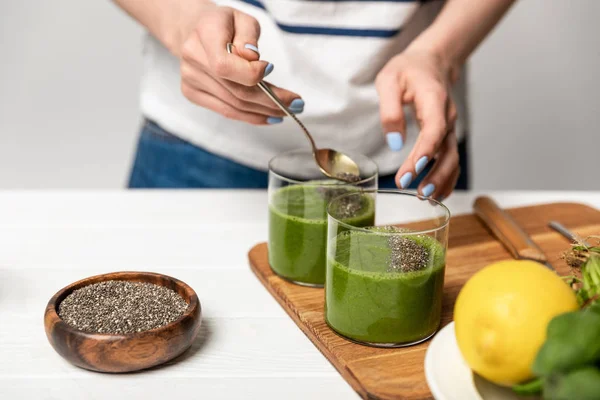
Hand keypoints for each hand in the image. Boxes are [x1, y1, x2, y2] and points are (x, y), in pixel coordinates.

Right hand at [177, 5, 303, 124]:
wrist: (198, 31)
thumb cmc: (226, 25)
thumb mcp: (242, 19)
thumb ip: (249, 36)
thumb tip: (253, 60)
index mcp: (204, 35)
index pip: (225, 65)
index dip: (251, 74)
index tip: (272, 68)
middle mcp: (193, 59)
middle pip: (236, 91)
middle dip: (270, 100)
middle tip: (296, 104)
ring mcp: (190, 80)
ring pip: (234, 105)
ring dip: (265, 111)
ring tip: (287, 111)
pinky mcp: (193, 94)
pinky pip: (227, 111)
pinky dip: (251, 117)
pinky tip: (269, 117)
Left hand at [376, 47, 459, 199]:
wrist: (430, 62)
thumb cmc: (407, 70)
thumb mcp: (388, 80)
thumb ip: (390, 110)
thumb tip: (394, 144)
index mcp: (434, 100)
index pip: (434, 130)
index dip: (425, 152)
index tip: (412, 172)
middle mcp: (447, 116)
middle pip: (447, 150)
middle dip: (436, 174)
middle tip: (418, 193)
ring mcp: (449, 127)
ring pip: (452, 158)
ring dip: (442, 180)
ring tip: (426, 198)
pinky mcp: (446, 135)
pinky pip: (450, 159)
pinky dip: (447, 178)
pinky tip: (436, 194)